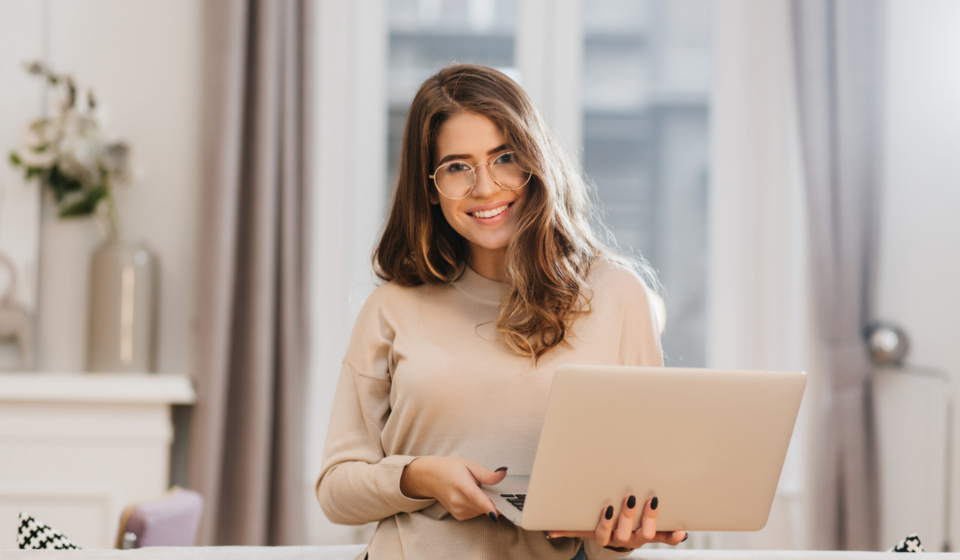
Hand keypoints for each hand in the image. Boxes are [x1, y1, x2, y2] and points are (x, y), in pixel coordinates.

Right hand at [400, 456, 507, 521]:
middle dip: (491, 498)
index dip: (487, 505)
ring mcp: (457, 510)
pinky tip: (471, 497)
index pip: (475, 497)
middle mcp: (457, 500)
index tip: (496, 513)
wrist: (432, 477)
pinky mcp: (459, 516)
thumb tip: (503, 474)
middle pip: (482, 505)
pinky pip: (476, 513)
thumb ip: (486, 474)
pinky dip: (478, 506)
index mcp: (460, 483)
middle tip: (486, 486)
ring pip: (481, 511)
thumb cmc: (450, 468)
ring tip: (474, 489)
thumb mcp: (469, 465)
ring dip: (484, 502)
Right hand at [547, 495, 686, 550]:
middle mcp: (624, 539)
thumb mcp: (585, 526)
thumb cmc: (602, 525)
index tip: (608, 508)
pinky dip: (674, 536)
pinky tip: (681, 530)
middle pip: (625, 534)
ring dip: (650, 519)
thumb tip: (549, 530)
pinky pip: (666, 539)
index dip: (606, 523)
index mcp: (606, 537)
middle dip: (629, 515)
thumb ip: (569, 527)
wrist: (621, 535)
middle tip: (631, 496)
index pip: (603, 534)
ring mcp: (641, 536)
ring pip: (646, 535)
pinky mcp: (656, 534)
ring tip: (653, 500)